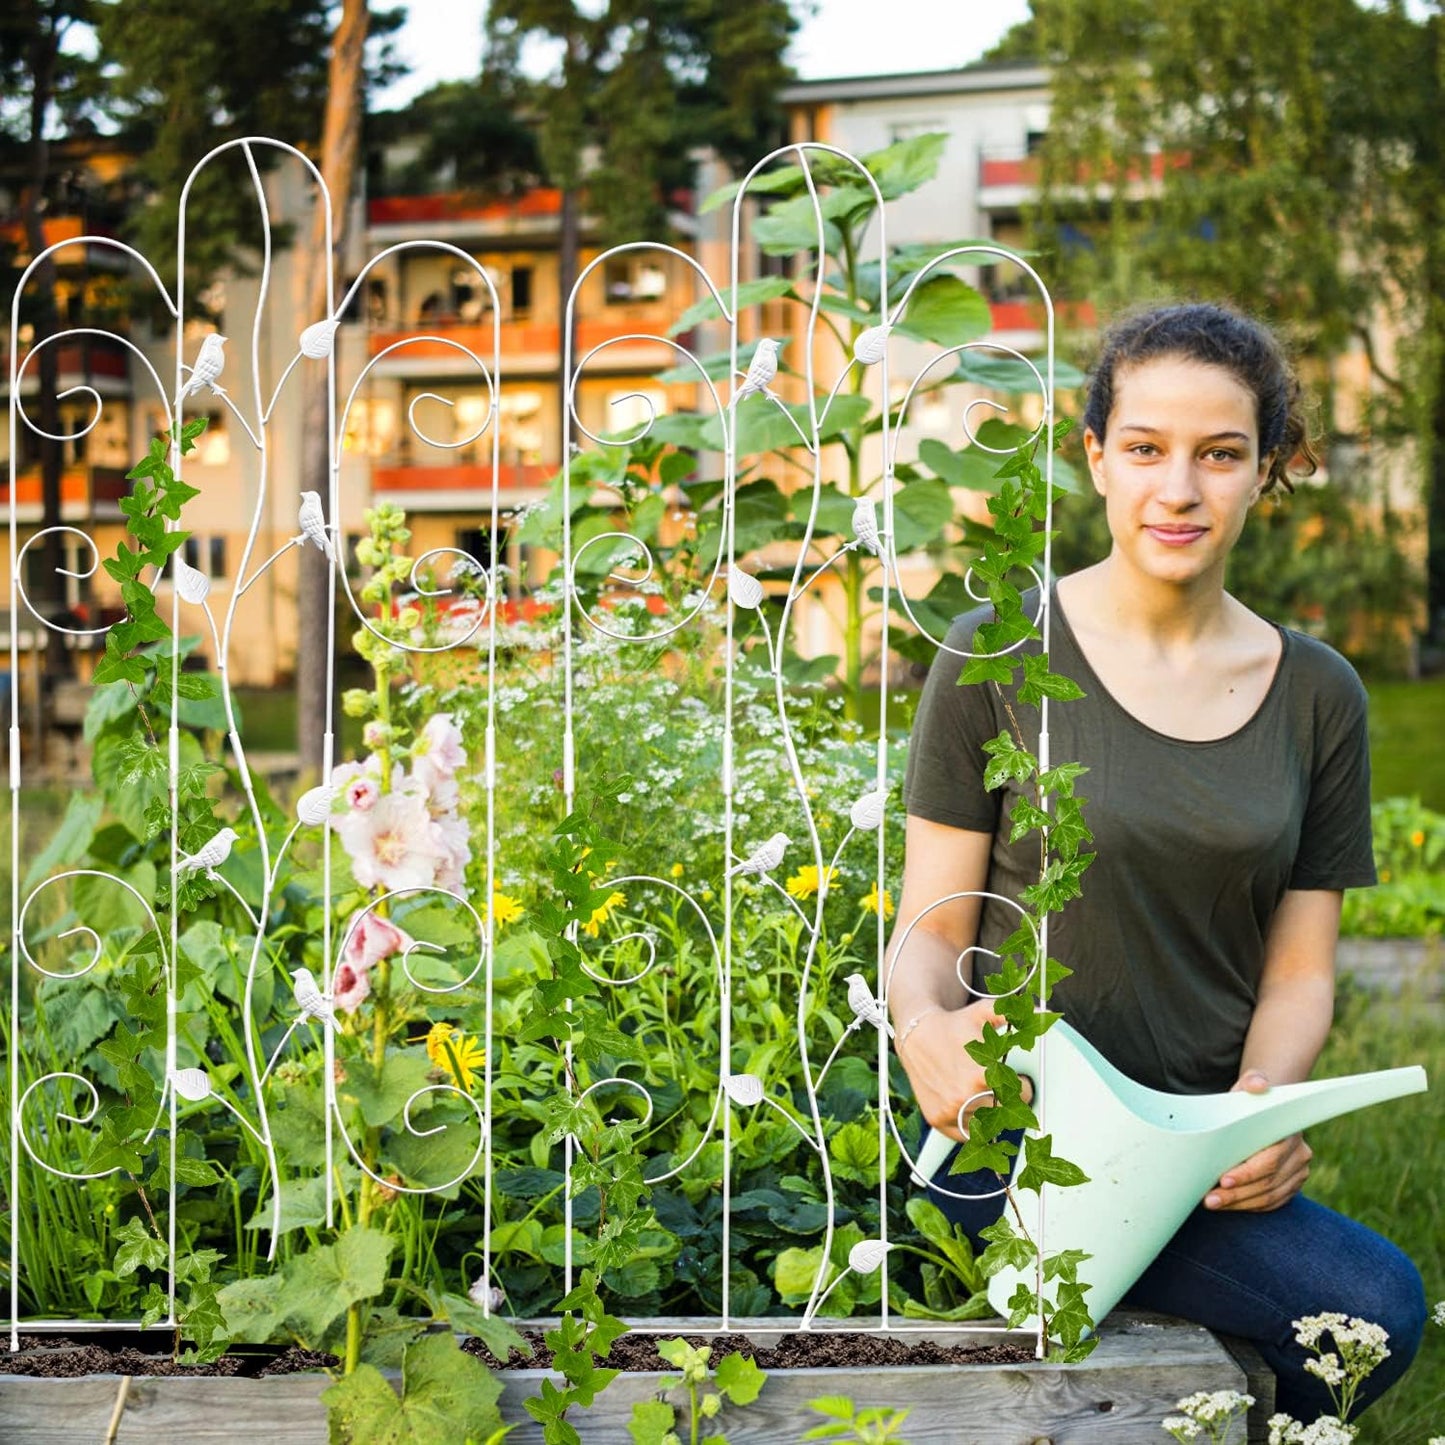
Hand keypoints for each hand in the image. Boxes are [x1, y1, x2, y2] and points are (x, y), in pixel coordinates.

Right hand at [897, 999, 1028, 1141]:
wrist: (915, 1035)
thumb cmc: (953, 1025)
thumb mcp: (983, 1013)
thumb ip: (1013, 1014)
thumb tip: (1040, 1014)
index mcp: (982, 1074)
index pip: (1021, 1094)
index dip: (1023, 1085)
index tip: (1017, 1079)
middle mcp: (965, 1097)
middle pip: (1006, 1111)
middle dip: (1007, 1099)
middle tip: (997, 1084)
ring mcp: (950, 1111)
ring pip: (987, 1124)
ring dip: (989, 1112)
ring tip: (979, 1091)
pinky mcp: (937, 1120)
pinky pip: (966, 1134)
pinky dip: (971, 1124)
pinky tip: (968, 1104)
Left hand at [1203, 1069, 1312, 1211]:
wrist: (1265, 1112)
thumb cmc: (1251, 1101)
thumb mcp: (1248, 1087)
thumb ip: (1252, 1081)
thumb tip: (1257, 1085)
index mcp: (1290, 1133)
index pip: (1269, 1160)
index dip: (1247, 1173)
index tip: (1223, 1180)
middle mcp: (1300, 1155)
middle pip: (1267, 1182)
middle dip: (1236, 1193)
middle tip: (1210, 1199)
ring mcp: (1298, 1173)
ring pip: (1269, 1196)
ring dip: (1239, 1203)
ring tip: (1213, 1203)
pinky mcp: (1292, 1185)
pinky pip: (1271, 1202)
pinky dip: (1249, 1206)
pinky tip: (1229, 1205)